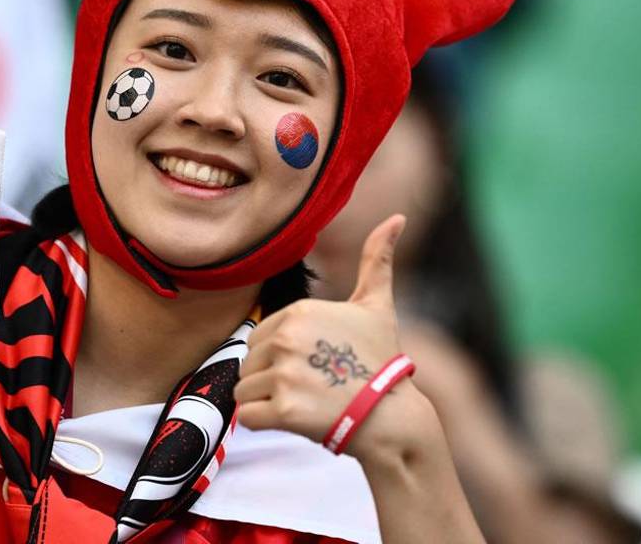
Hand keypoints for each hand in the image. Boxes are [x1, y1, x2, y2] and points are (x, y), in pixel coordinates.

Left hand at [235, 214, 416, 458]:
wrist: (393, 417)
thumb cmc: (380, 360)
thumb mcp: (376, 306)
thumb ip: (376, 260)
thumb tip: (397, 217)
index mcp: (300, 312)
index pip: (260, 337)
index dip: (279, 355)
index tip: (312, 365)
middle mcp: (288, 339)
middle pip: (248, 362)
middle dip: (270, 378)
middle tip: (308, 387)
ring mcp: (285, 375)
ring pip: (243, 389)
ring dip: (266, 402)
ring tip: (302, 403)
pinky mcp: (284, 411)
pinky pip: (246, 416)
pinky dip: (262, 422)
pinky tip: (292, 420)